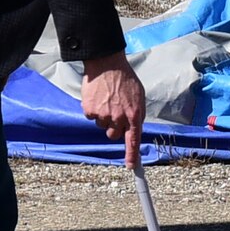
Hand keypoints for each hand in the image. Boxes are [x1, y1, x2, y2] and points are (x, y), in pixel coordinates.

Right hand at [81, 51, 145, 165]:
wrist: (107, 64)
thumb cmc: (124, 78)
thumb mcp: (138, 96)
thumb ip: (136, 114)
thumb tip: (133, 128)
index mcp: (134, 114)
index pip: (133, 140)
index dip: (132, 155)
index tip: (131, 166)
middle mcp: (119, 117)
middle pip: (113, 135)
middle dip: (113, 127)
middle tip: (114, 112)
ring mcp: (104, 115)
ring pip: (102, 126)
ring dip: (103, 116)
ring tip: (106, 99)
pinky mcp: (90, 110)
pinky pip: (91, 117)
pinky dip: (93, 109)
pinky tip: (97, 97)